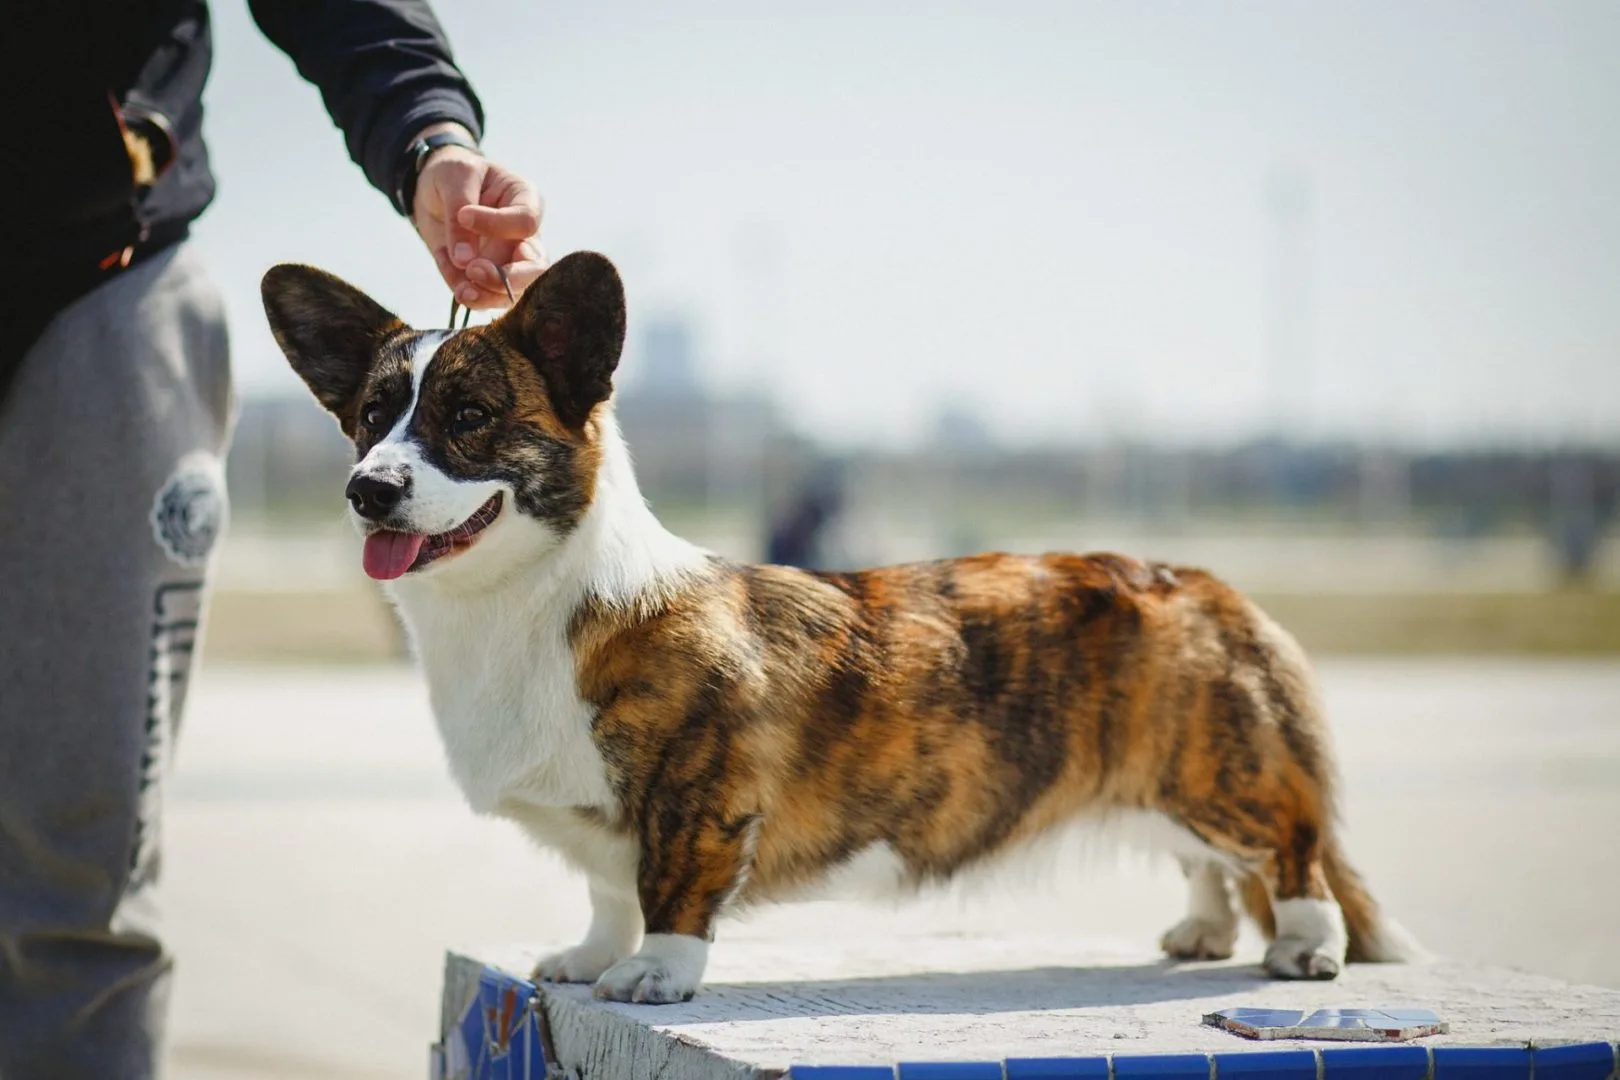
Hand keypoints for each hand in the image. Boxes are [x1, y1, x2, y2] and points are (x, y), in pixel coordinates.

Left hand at [410, 124, 545, 309]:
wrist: (431, 189)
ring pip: (513, 292)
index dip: (497, 224)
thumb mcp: (454, 178)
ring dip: (486, 295)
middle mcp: (525, 236)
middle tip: (473, 271)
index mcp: (525, 200)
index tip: (463, 215)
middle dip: (506, 278)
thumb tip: (465, 261)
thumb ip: (459, 214)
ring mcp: (509, 260)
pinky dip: (463, 290)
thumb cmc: (452, 173)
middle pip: (535, 268)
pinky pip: (483, 296)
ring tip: (461, 291)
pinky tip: (446, 266)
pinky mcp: (487, 277)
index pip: (526, 222)